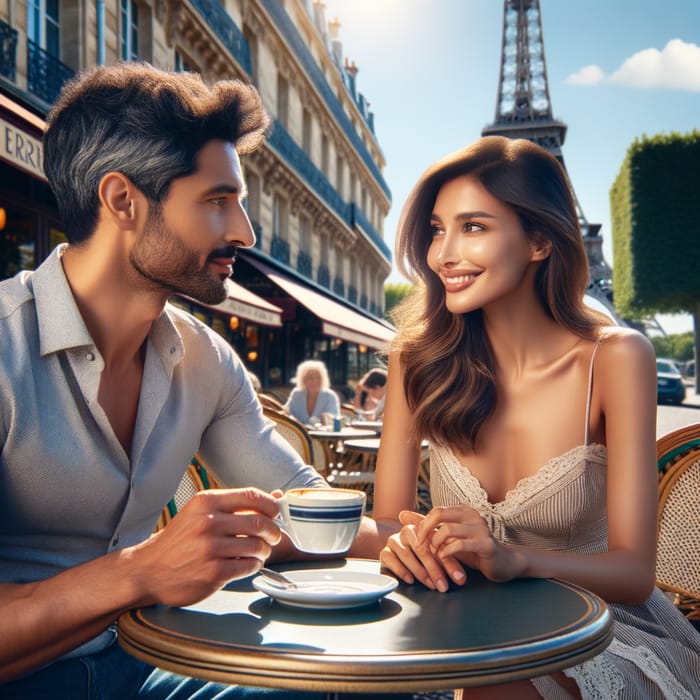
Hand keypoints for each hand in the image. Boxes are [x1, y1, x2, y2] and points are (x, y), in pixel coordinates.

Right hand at [130, 487, 281, 607]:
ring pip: (256, 546)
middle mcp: (208, 522)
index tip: (276, 513)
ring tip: (259, 552)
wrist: (148, 569)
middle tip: (273, 537)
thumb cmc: (180, 540)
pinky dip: (253, 566)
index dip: (271, 505)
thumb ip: (234, 506)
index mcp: (207, 502)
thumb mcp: (200, 513)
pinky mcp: (213, 572)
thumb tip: (275, 497)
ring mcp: (210, 548)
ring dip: (264, 551)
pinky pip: (247, 566)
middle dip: (273, 532)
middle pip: (259, 523)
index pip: (252, 496)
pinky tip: (246, 564)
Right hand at [379, 510, 465, 591]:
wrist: (400, 549)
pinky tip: (410, 580)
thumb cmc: (424, 553)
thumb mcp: (438, 555)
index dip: (449, 562)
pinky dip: (401, 570)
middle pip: (422, 549)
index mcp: (424, 528)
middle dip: (435, 570)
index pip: (437, 544)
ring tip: (430, 584)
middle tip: (444, 585)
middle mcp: (408, 532)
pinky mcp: (384, 552)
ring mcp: (395, 541)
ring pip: (406, 555)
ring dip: (420, 572)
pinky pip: (390, 559)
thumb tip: (460, 577)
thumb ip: (448, 561)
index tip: (459, 578)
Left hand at [415, 506, 525, 582]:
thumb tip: (401, 514)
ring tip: (435, 555)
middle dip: (425, 531)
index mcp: (464, 511)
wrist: (504, 563)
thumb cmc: (474, 550)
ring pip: (447, 530)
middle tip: (420, 546)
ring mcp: (481, 528)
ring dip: (436, 545)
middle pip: (439, 514)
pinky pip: (460, 544)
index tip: (417, 540)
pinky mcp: (486, 544)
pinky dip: (447, 552)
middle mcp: (472, 515)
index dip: (423, 526)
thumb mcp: (449, 537)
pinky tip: (444, 558)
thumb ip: (427, 525)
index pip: (436, 511)